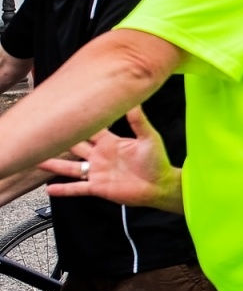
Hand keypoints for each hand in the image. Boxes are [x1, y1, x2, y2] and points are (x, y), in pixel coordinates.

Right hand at [41, 106, 182, 212]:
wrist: (160, 185)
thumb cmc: (157, 161)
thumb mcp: (148, 137)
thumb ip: (138, 121)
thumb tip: (133, 101)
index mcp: (110, 142)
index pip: (89, 129)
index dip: (77, 121)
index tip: (62, 111)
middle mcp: (99, 155)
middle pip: (73, 146)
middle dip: (59, 140)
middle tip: (41, 132)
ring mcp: (97, 171)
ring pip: (69, 167)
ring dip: (53, 164)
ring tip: (36, 160)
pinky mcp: (98, 187)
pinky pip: (77, 188)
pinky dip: (64, 189)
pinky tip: (49, 189)